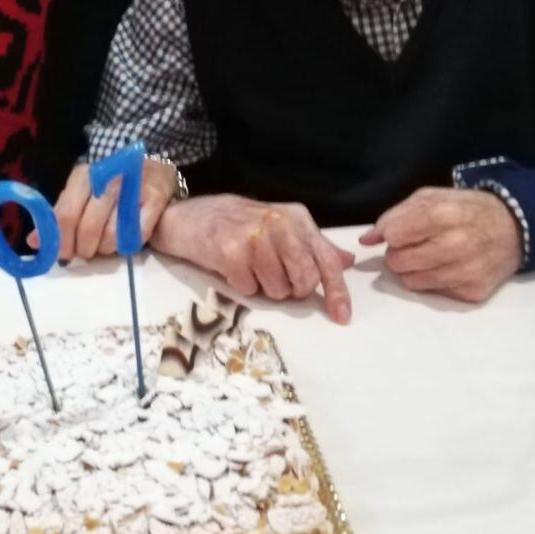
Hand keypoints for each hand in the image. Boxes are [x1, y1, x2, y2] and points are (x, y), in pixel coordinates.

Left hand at [42, 159, 179, 261]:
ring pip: (112, 233)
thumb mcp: (81, 196)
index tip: (63, 256)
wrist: (153, 168)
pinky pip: (137, 233)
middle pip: (88, 226)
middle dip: (85, 248)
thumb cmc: (110, 187)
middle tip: (86, 253)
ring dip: (106, 248)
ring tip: (106, 246)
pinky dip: (129, 243)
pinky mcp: (155, 196)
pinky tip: (126, 241)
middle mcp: (107, 177)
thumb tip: (34, 242)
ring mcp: (133, 185)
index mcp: (83, 176)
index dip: (62, 240)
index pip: (66, 214)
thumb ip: (60, 217)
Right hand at [152, 193, 354, 322]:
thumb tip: (346, 261)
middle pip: (305, 280)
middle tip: (273, 277)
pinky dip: (242, 285)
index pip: (326, 259)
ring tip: (249, 267)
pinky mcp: (232, 252)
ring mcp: (256, 237)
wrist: (188, 217)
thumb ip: (313, 244)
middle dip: (292, 289)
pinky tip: (232, 267)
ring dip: (264, 287)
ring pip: (278, 290)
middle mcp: (280, 223)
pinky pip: (250, 290)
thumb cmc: (236, 223)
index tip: (342, 316)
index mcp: (296, 218)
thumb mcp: (279, 225)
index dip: (337, 291)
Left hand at [359, 187, 522, 302]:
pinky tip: (450, 266)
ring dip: (414, 270)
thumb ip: (394, 215)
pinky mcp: (473, 292)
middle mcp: (455, 245)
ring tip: (431, 256)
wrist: (514, 228)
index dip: (392, 234)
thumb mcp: (431, 198)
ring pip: (412, 281)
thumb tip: (366, 239)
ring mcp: (466, 272)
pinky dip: (435, 281)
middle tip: (414, 246)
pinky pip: (435, 293)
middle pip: (398, 262)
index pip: (394, 235)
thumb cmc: (466, 209)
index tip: (402, 232)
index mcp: (443, 215)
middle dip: (399, 254)